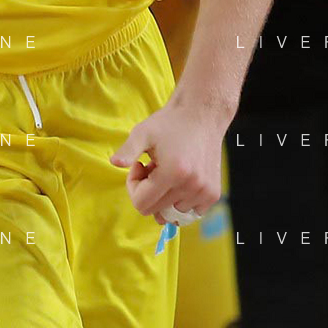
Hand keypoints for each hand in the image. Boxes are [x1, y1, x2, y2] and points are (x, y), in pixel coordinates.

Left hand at [109, 99, 222, 224]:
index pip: (141, 205)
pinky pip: (191, 212)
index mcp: (172, 173)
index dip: (133, 187)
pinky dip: (181, 200)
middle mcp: (191, 186)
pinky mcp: (213, 193)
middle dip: (149, 191)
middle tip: (153, 167)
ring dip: (166, 195)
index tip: (139, 166)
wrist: (201, 114)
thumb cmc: (169, 123)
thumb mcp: (142, 132)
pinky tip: (181, 178)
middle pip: (156, 211)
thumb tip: (114, 163)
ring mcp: (205, 192)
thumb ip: (127, 150)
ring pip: (173, 213)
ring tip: (168, 170)